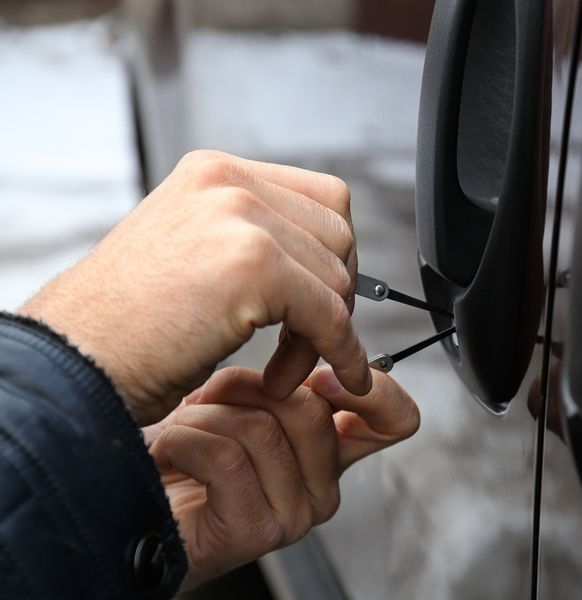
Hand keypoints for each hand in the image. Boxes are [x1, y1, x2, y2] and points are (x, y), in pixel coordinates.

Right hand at [19, 150, 369, 424]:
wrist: (74, 364)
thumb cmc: (127, 326)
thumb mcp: (192, 253)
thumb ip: (252, 239)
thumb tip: (328, 260)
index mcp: (215, 173)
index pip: (323, 199)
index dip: (334, 256)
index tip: (322, 301)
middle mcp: (228, 183)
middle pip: (338, 234)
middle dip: (334, 295)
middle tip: (306, 342)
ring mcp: (240, 218)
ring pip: (338, 277)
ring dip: (325, 333)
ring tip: (283, 369)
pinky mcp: (253, 266)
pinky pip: (331, 315)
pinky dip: (342, 353)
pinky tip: (328, 378)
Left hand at [143, 366, 418, 589]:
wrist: (119, 491)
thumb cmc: (178, 446)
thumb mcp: (243, 396)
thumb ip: (292, 379)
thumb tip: (317, 345)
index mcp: (328, 449)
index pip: (396, 418)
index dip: (371, 387)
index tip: (320, 373)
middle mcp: (320, 484)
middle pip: (315, 409)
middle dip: (245, 386)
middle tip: (211, 399)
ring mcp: (292, 512)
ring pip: (265, 428)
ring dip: (203, 415)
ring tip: (184, 427)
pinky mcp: (254, 529)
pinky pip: (227, 457)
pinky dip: (183, 440)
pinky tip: (168, 452)